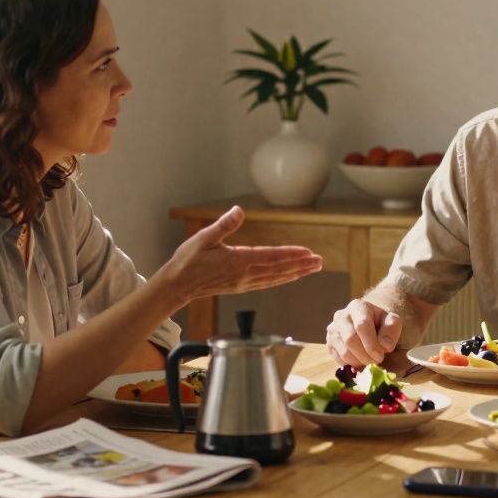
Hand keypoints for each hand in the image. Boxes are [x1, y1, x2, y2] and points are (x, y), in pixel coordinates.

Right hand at [157, 206, 321, 300]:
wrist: (177, 286)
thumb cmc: (188, 260)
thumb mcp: (203, 238)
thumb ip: (223, 225)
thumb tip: (239, 210)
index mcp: (237, 261)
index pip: (271, 257)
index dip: (291, 254)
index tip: (308, 253)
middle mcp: (244, 275)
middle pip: (279, 269)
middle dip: (301, 265)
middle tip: (320, 261)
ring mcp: (244, 283)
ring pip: (276, 278)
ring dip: (296, 273)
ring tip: (313, 268)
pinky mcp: (241, 287)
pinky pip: (267, 283)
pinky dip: (282, 279)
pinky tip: (291, 276)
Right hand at [326, 298, 402, 367]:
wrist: (369, 324)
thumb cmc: (381, 323)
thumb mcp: (392, 321)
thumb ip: (392, 329)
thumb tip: (385, 345)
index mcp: (358, 306)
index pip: (361, 325)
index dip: (371, 344)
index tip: (380, 355)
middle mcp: (341, 316)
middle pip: (350, 340)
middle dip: (365, 355)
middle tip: (377, 361)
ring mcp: (333, 330)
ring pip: (343, 352)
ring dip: (359, 361)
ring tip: (370, 360)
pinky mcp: (329, 344)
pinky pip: (338, 359)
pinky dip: (351, 364)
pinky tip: (360, 360)